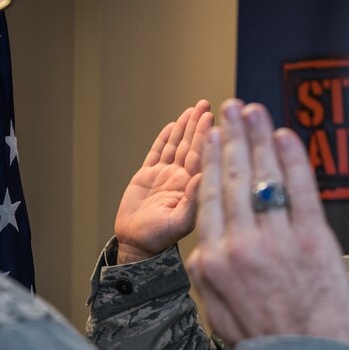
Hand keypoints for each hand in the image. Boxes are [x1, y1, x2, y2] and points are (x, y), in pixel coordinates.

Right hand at [115, 100, 213, 263]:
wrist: (136, 244)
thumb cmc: (159, 239)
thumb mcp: (178, 223)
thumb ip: (192, 201)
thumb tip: (204, 176)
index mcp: (192, 188)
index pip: (202, 157)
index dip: (206, 137)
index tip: (212, 119)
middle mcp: (182, 179)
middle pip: (191, 146)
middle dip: (198, 125)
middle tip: (205, 105)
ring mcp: (165, 175)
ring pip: (176, 146)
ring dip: (184, 127)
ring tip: (193, 109)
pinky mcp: (148, 175)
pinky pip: (157, 152)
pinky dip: (164, 138)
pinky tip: (173, 125)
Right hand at [187, 99, 348, 345]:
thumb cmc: (262, 342)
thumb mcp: (216, 314)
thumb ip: (206, 278)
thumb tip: (204, 251)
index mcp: (212, 261)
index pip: (211, 198)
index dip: (213, 162)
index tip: (214, 138)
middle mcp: (240, 245)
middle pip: (235, 178)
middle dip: (233, 136)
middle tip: (231, 107)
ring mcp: (278, 240)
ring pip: (265, 177)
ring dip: (259, 137)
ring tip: (254, 110)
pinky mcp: (314, 241)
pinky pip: (300, 190)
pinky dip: (292, 159)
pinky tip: (285, 135)